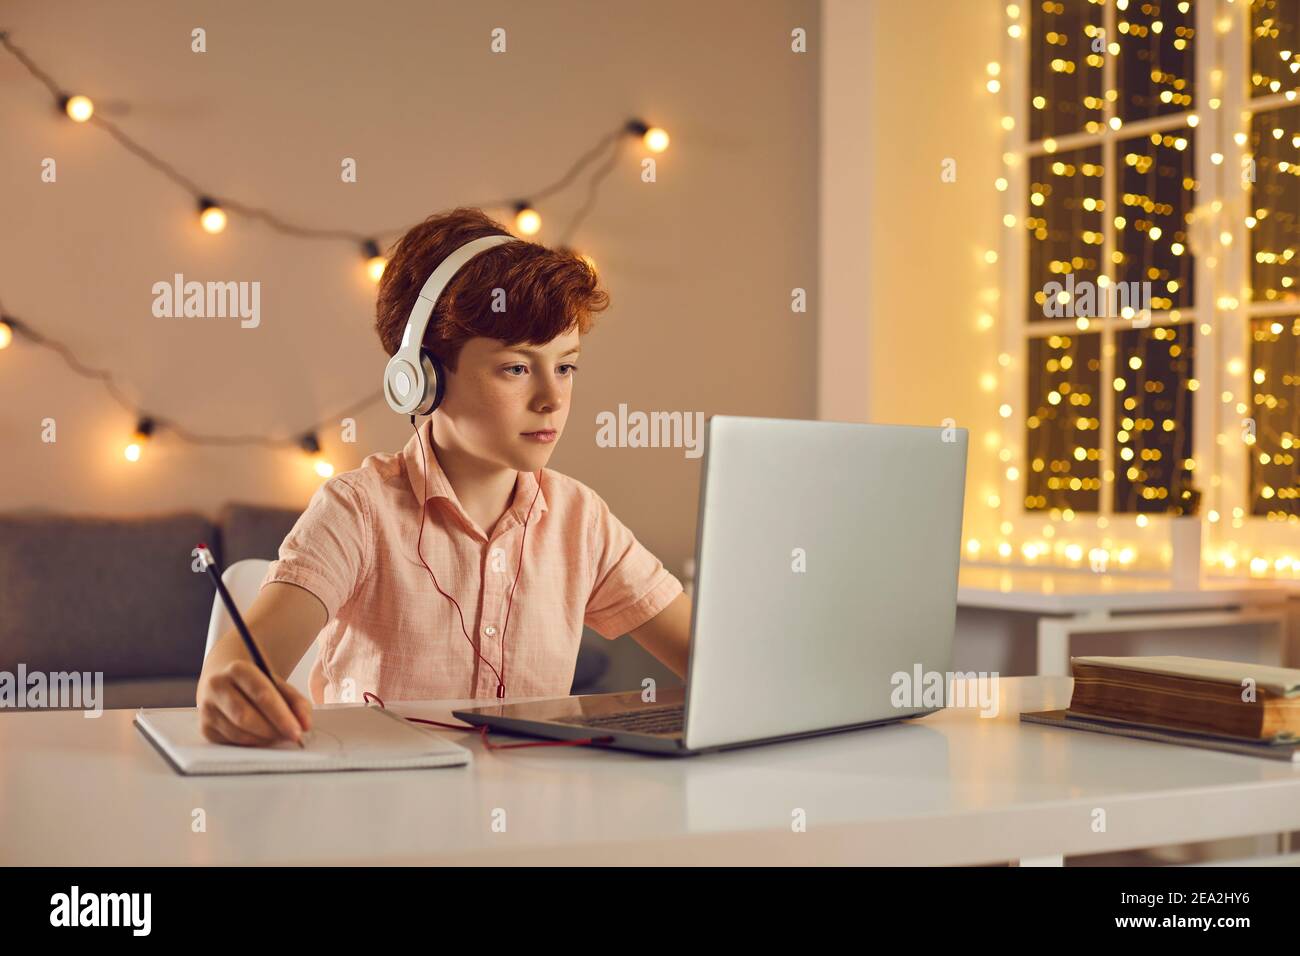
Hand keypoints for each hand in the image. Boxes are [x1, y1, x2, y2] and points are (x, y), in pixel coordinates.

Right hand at [197, 659, 312, 746]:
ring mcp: (207, 708)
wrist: (225, 681)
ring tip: (278, 736)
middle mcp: (216, 686)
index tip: (298, 730)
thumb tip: (305, 725)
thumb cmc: (256, 685)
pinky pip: (231, 742)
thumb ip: (296, 702)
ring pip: (238, 733)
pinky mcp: (204, 728)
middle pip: (245, 716)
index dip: (281, 716)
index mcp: (237, 669)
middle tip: (291, 737)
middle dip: (272, 730)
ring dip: (263, 739)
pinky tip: (261, 737)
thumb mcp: (278, 685)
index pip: (261, 694)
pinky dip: (251, 744)